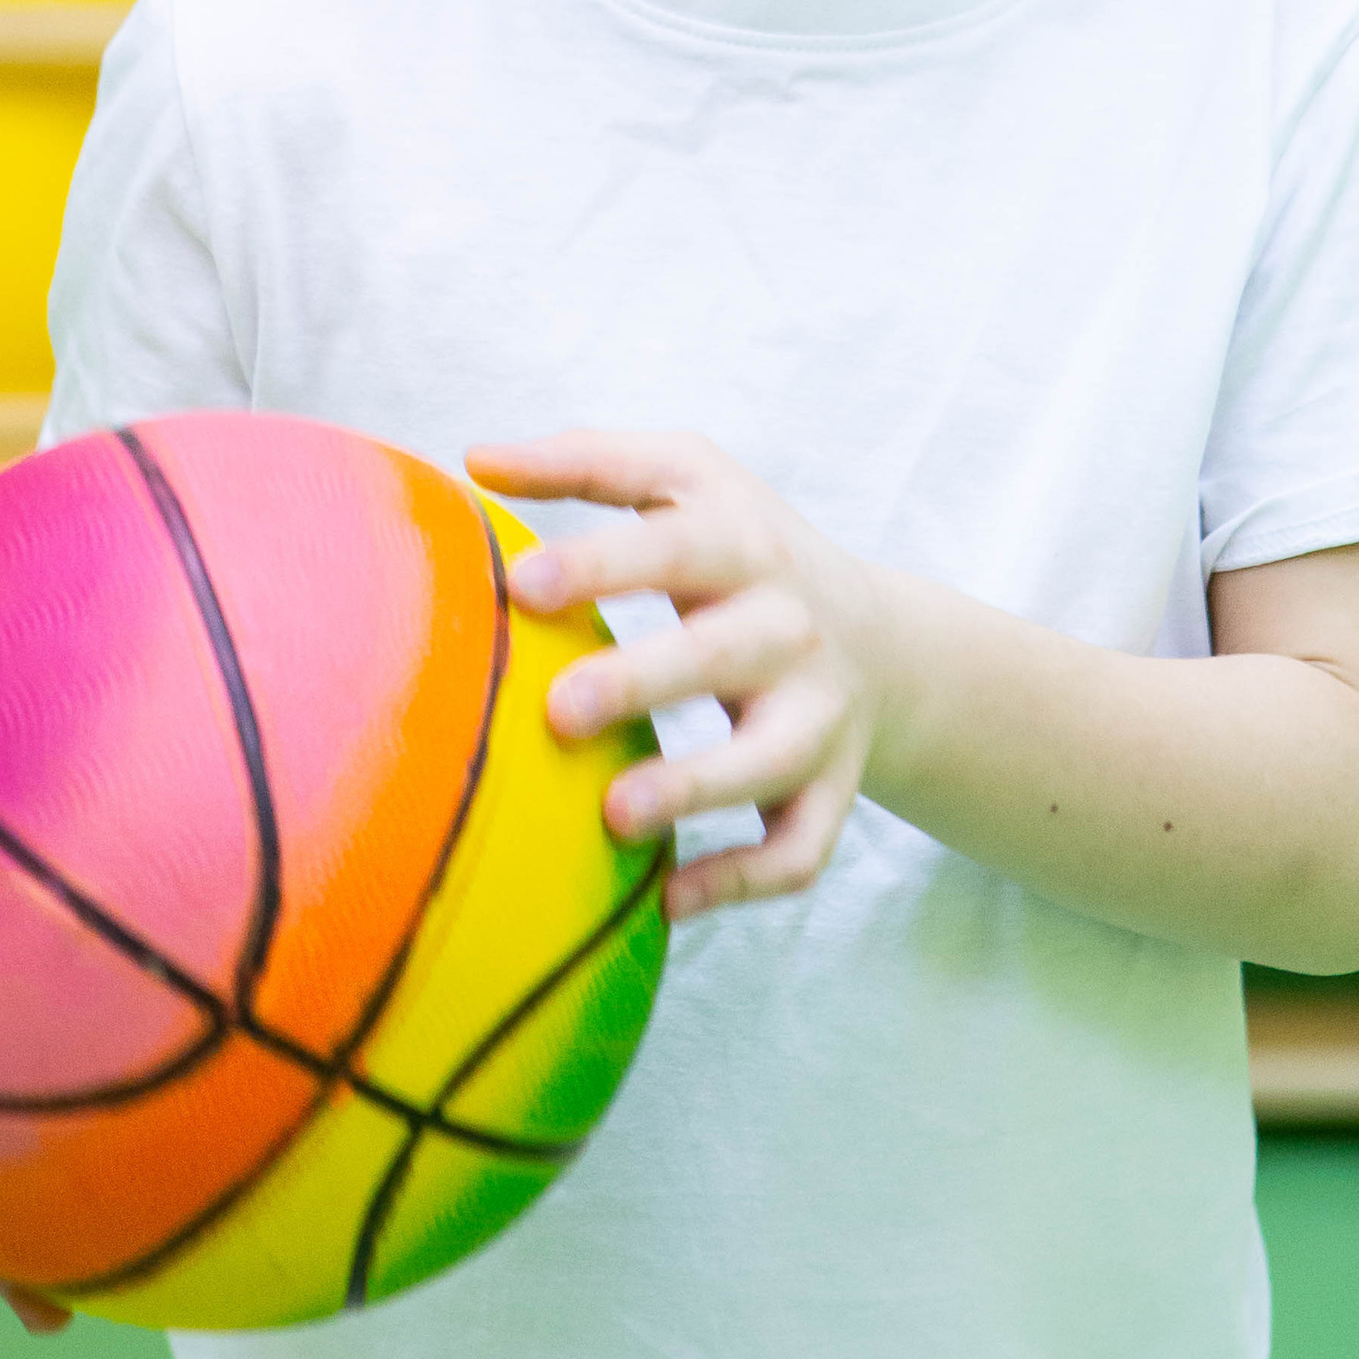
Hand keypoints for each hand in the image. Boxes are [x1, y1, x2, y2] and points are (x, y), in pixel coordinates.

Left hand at [466, 431, 906, 920]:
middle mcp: (790, 627)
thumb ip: (587, 462)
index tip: (522, 582)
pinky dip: (744, 880)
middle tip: (558, 708)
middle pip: (724, 652)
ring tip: (615, 815)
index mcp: (745, 543)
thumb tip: (476, 458)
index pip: (676, 543)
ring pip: (770, 758)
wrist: (881, 641)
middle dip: (645, 678)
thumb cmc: (739, 548)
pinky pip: (799, 847)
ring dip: (699, 788)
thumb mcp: (686, 479)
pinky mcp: (831, 790)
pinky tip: (669, 900)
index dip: (602, 560)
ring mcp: (818, 715)